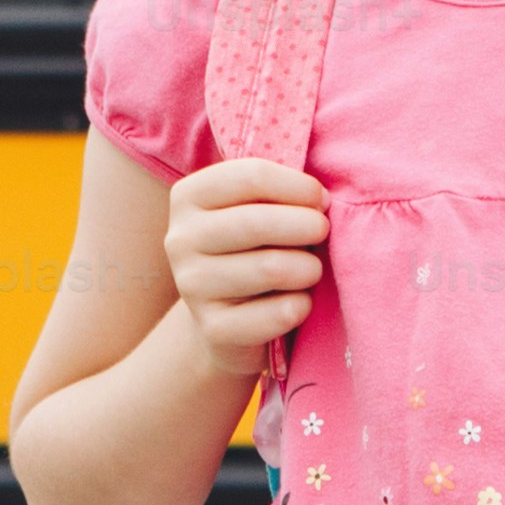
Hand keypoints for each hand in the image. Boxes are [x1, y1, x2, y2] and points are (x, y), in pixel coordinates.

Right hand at [163, 160, 329, 374]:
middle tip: (323, 233)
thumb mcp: (258, 209)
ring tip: (311, 269)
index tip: (320, 201)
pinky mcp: (212, 328)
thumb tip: (321, 199)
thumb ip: (282, 193)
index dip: (299, 187)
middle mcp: (180, 239)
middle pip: (258, 222)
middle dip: (308, 225)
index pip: (252, 176)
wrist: (227, 319)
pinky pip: (277, 313)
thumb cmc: (255, 249)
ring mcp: (191, 286)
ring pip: (270, 268)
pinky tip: (299, 302)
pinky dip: (301, 306)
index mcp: (189, 197)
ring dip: (308, 268)